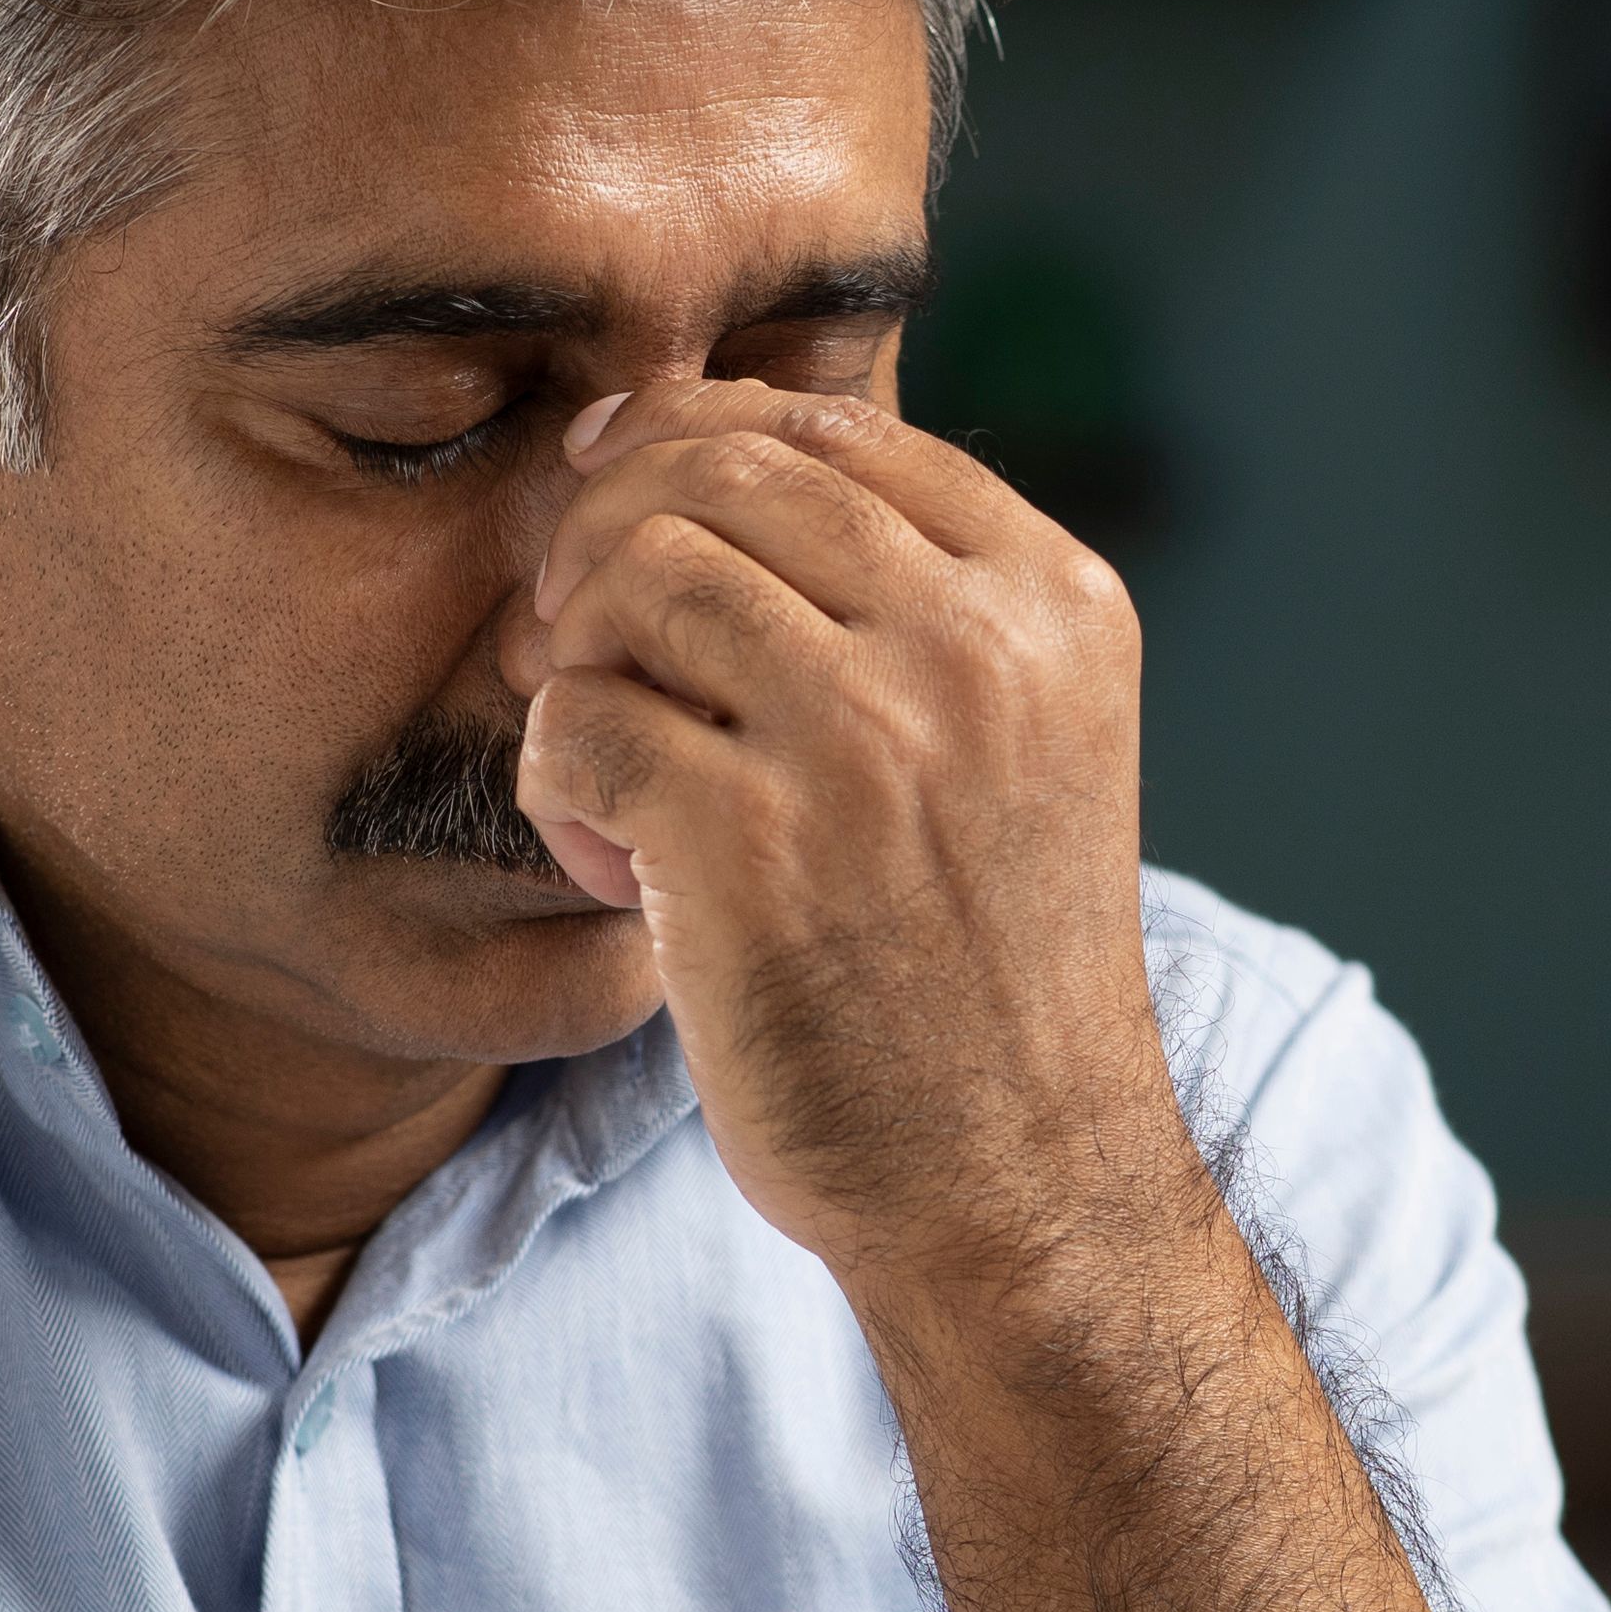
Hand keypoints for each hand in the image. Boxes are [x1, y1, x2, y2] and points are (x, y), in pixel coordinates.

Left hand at [512, 378, 1191, 1287]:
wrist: (1018, 1182)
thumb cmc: (984, 966)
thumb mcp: (1021, 742)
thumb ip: (913, 603)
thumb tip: (682, 447)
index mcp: (1054, 603)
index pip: (832, 429)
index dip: (689, 438)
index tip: (616, 493)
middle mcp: (974, 649)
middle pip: (716, 475)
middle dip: (607, 533)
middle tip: (572, 629)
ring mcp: (862, 740)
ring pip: (633, 576)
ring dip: (577, 657)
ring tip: (612, 766)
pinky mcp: (746, 846)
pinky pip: (574, 724)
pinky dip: (555, 785)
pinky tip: (609, 863)